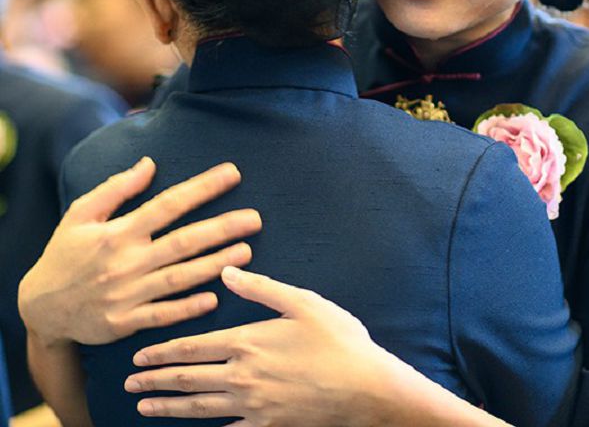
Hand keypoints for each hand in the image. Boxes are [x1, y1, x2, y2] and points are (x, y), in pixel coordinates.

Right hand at [19, 158, 260, 345]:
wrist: (39, 309)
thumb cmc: (65, 254)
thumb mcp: (80, 214)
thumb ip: (116, 188)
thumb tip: (150, 162)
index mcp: (119, 232)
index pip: (169, 205)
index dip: (202, 188)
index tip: (232, 174)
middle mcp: (127, 262)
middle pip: (183, 242)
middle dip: (221, 228)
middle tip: (255, 218)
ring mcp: (128, 294)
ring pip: (180, 278)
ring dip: (214, 264)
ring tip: (246, 251)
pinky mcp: (126, 322)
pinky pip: (163, 314)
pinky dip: (188, 307)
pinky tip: (215, 296)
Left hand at [124, 267, 397, 425]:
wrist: (364, 387)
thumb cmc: (336, 338)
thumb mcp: (302, 302)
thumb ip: (261, 288)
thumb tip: (226, 270)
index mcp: (247, 343)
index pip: (193, 348)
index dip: (163, 352)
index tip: (138, 357)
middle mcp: (241, 377)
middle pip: (188, 380)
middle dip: (156, 382)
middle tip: (129, 385)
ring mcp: (252, 407)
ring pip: (200, 408)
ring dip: (169, 408)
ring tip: (145, 408)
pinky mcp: (267, 426)